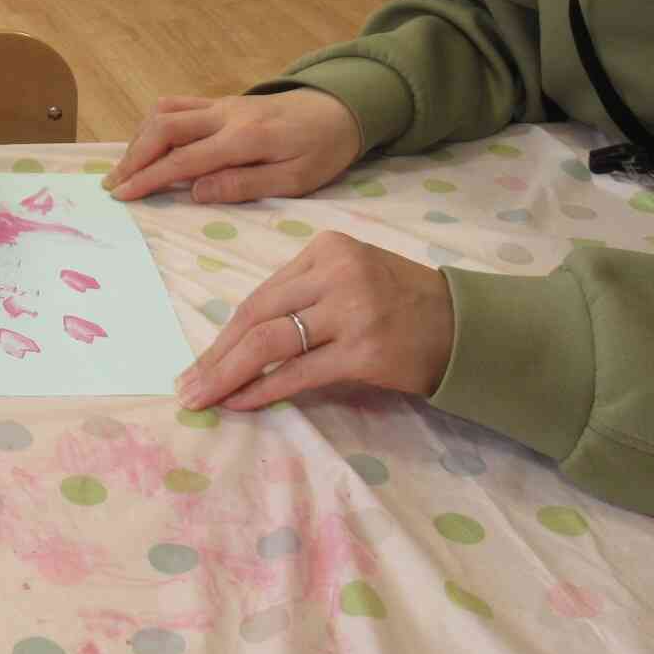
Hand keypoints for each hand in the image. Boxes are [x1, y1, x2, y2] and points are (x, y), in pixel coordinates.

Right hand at [104, 90, 362, 204]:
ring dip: (139, 139)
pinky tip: (148, 145)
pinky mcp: (221, 101)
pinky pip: (177, 105)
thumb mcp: (294, 180)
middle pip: (163, 128)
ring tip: (126, 168)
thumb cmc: (322, 150)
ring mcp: (221, 104)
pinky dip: (154, 124)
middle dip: (133, 157)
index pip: (183, 159)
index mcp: (245, 138)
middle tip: (113, 185)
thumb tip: (194, 192)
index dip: (148, 177)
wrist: (340, 109)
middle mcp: (226, 114)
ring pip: (164, 112)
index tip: (123, 194)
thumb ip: (244, 185)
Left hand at [176, 232, 453, 411]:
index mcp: (325, 249)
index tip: (201, 360)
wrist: (467, 326)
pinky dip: (263, 390)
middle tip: (186, 386)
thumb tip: (242, 338)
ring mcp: (350, 310)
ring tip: (202, 399)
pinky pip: (298, 373)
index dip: (225, 333)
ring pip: (269, 343)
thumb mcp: (351, 277)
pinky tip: (240, 404)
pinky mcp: (364, 350)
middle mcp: (335, 273)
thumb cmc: (403, 304)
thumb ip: (303, 295)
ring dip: (227, 375)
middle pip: (257, 316)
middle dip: (216, 355)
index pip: (261, 295)